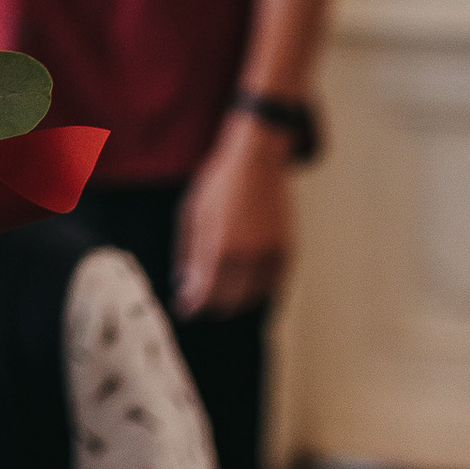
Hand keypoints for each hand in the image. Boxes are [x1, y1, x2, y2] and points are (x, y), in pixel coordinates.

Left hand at [176, 118, 294, 318]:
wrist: (256, 160)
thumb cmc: (219, 184)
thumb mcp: (192, 215)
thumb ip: (189, 253)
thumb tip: (183, 282)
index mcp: (221, 247)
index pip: (206, 292)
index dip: (193, 304)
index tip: (184, 308)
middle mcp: (248, 256)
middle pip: (229, 299)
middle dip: (212, 304)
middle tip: (199, 303)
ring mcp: (270, 254)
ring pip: (253, 295)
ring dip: (235, 300)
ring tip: (219, 295)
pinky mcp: (285, 249)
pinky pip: (271, 283)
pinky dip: (257, 289)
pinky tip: (243, 285)